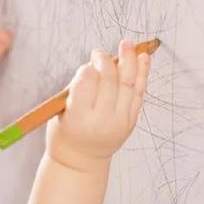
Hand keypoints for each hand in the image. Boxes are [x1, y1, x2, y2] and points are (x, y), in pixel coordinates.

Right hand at [45, 40, 151, 171]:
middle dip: (106, 61)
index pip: (87, 82)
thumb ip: (78, 87)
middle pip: (109, 81)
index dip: (88, 68)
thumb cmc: (65, 131)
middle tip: (100, 52)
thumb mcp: (60, 110)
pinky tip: (143, 58)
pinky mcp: (131, 122)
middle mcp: (102, 121)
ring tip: (129, 44)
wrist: (80, 160)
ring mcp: (120, 122)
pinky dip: (142, 74)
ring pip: (128, 84)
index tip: (87, 64)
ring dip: (129, 61)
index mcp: (78, 118)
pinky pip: (139, 93)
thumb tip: (98, 62)